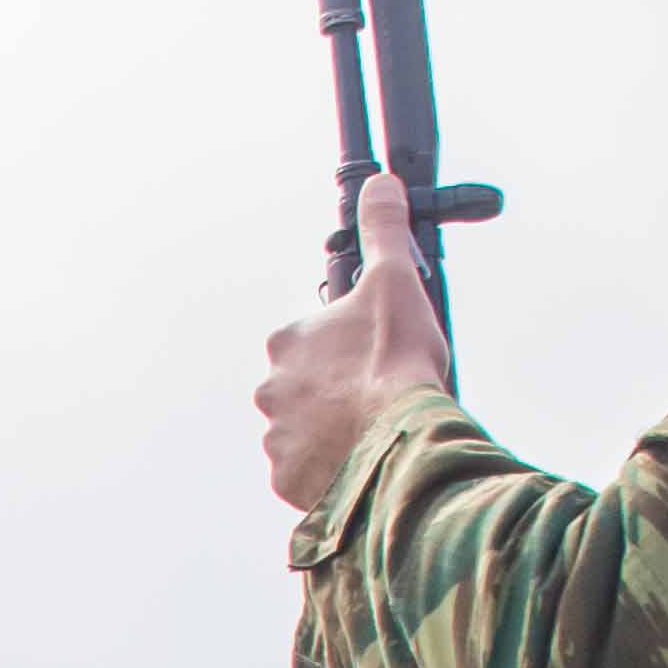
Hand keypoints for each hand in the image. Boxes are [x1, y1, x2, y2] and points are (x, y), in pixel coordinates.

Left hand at [256, 172, 453, 516]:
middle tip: (377, 399)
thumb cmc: (395, 363)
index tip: (374, 359)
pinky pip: (308, 476)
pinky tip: (360, 465)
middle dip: (335, 394)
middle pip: (305, 390)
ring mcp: (277, 439)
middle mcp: (270, 391)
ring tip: (372, 435)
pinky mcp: (289, 482)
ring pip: (305, 433)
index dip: (347, 349)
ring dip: (332, 434)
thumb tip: (380, 185)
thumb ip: (383, 230)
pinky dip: (331, 473)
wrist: (396, 442)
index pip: (312, 342)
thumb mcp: (395, 280)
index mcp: (287, 343)